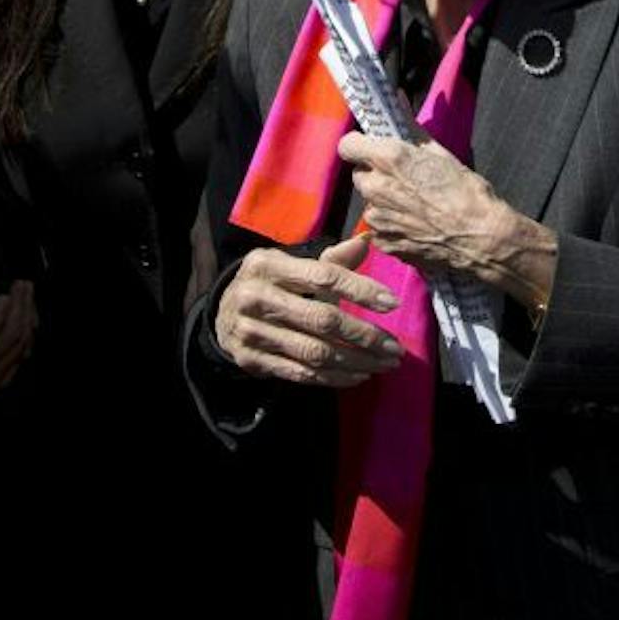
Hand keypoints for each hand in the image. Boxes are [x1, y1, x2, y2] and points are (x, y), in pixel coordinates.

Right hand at [0, 280, 35, 388]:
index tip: (3, 296)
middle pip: (6, 340)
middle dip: (19, 308)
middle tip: (21, 285)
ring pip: (19, 345)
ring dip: (28, 315)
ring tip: (27, 293)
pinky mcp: (3, 379)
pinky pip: (24, 353)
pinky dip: (30, 331)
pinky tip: (29, 313)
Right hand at [213, 235, 403, 387]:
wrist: (222, 313)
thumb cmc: (270, 283)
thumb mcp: (291, 263)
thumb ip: (331, 259)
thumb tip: (367, 241)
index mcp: (268, 265)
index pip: (323, 276)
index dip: (360, 289)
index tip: (392, 303)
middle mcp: (256, 297)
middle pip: (322, 320)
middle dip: (365, 335)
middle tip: (395, 347)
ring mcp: (251, 332)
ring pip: (315, 352)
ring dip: (356, 361)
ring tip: (384, 363)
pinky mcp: (251, 360)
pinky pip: (301, 373)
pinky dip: (334, 378)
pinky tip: (358, 375)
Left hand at [339, 132, 556, 312]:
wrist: (480, 236)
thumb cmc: (466, 192)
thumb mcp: (440, 153)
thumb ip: (411, 128)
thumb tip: (398, 101)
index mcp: (388, 158)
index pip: (347, 145)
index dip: (358, 146)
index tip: (370, 148)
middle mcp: (376, 187)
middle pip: (360, 175)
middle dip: (376, 174)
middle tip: (402, 178)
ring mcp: (377, 217)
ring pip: (370, 202)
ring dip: (384, 201)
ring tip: (414, 205)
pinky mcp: (383, 241)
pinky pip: (379, 227)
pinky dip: (391, 224)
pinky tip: (415, 224)